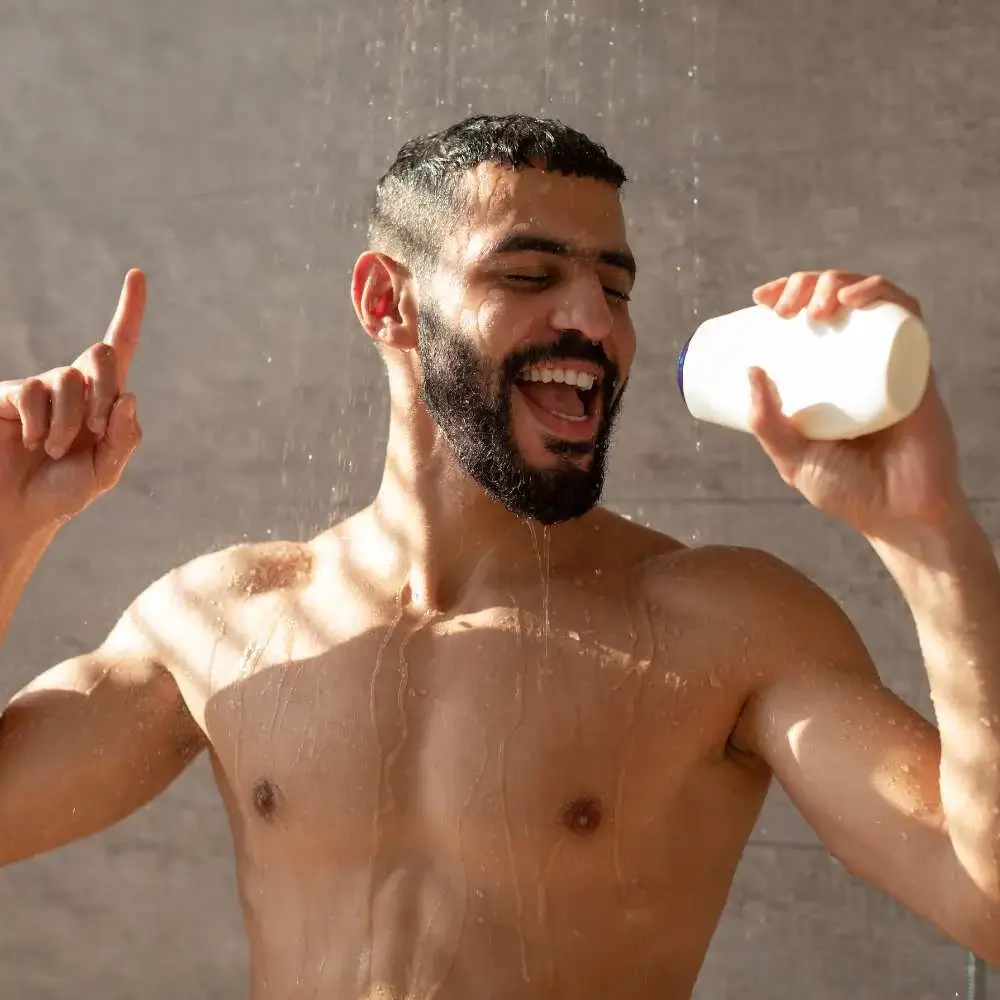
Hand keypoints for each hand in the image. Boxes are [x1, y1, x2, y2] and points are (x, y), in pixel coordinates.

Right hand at [0, 270, 145, 534]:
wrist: (17, 512)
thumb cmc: (62, 492)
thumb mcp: (105, 471)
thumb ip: (124, 439)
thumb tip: (128, 397)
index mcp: (104, 399)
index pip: (120, 347)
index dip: (129, 311)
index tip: (136, 275)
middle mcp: (74, 386)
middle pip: (103, 354)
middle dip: (106, 391)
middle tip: (96, 428)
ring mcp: (41, 388)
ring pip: (70, 378)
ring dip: (69, 421)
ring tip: (56, 449)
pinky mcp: (10, 395)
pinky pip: (34, 392)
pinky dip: (41, 423)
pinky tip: (33, 442)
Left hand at [747, 270, 962, 536]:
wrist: (898, 515)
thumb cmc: (846, 490)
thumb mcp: (792, 456)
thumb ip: (766, 422)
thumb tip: (749, 370)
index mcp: (827, 374)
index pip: (807, 316)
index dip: (786, 292)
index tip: (760, 298)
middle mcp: (858, 360)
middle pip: (834, 298)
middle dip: (805, 283)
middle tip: (783, 306)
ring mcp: (889, 360)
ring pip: (868, 298)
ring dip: (838, 282)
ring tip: (814, 306)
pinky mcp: (917, 367)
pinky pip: (908, 318)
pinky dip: (883, 295)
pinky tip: (853, 298)